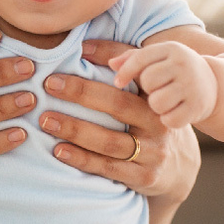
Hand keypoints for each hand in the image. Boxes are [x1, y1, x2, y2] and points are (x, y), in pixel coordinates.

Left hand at [37, 39, 201, 203]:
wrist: (177, 164)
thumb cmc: (147, 117)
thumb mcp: (142, 90)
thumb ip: (120, 64)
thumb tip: (83, 46)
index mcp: (156, 95)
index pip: (130, 75)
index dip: (102, 64)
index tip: (65, 64)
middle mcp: (158, 122)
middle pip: (118, 106)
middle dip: (81, 94)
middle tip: (48, 87)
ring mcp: (153, 152)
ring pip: (110, 141)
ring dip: (75, 130)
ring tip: (46, 121)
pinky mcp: (144, 176)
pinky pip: (108, 168)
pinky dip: (82, 159)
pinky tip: (59, 151)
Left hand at [106, 41, 217, 128]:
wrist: (214, 85)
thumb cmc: (174, 72)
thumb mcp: (158, 59)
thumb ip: (131, 58)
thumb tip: (106, 61)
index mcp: (171, 49)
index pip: (141, 58)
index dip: (125, 71)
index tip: (118, 82)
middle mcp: (184, 64)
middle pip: (148, 80)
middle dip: (147, 89)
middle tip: (154, 90)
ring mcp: (193, 86)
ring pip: (157, 102)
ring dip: (156, 106)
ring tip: (163, 102)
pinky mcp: (198, 107)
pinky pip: (169, 119)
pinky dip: (168, 119)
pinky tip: (172, 113)